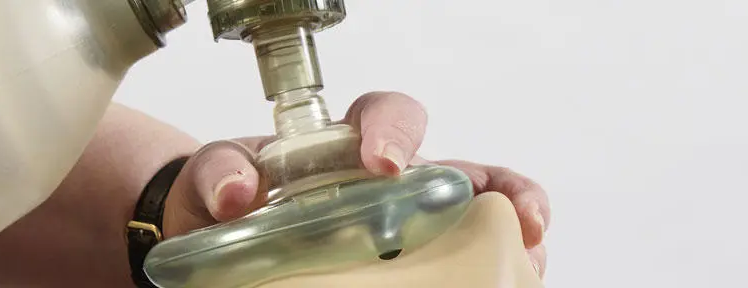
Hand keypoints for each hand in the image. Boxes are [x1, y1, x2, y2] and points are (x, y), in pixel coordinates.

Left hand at [164, 91, 552, 275]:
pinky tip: (512, 284)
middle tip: (520, 216)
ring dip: (520, 239)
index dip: (394, 131)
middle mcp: (402, 186)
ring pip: (489, 225)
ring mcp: (421, 233)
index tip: (382, 162)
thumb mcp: (216, 181)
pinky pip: (472, 267)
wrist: (227, 248)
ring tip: (532, 261)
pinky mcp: (426, 269)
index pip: (389, 117)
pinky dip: (500, 272)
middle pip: (473, 174)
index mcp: (354, 149)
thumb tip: (238, 191)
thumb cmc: (233, 204)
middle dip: (507, 189)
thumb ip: (220, 173)